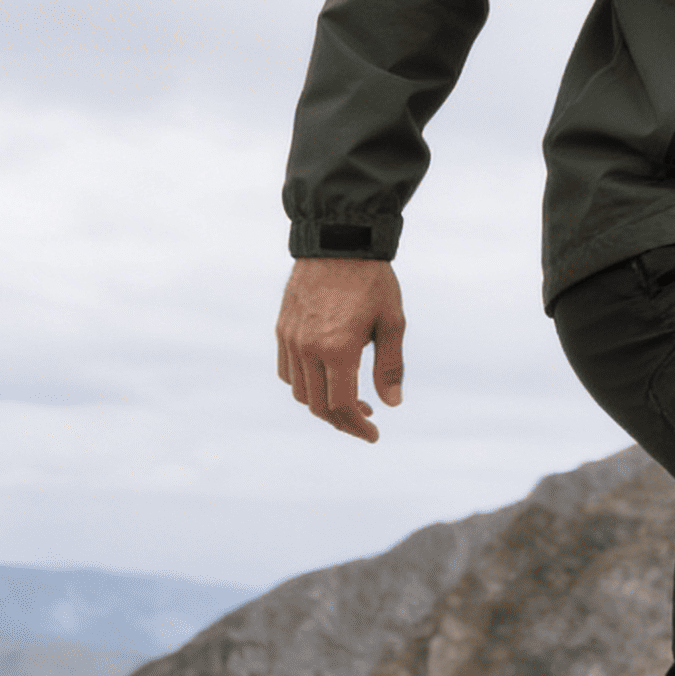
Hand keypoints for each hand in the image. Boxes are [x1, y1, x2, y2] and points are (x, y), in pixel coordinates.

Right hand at [276, 258, 405, 442]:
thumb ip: (389, 365)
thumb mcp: (392, 322)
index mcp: (338, 349)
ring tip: (349, 401)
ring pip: (299, 392)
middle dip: (342, 422)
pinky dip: (303, 385)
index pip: (342, 406)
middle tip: (365, 421)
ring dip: (322, 406)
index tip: (373, 435)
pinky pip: (286, 371)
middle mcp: (308, 348)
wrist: (338, 240)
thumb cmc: (373, 280)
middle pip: (318, 406)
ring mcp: (291, 339)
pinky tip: (325, 380)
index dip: (358, 427)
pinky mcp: (282, 329)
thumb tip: (391, 404)